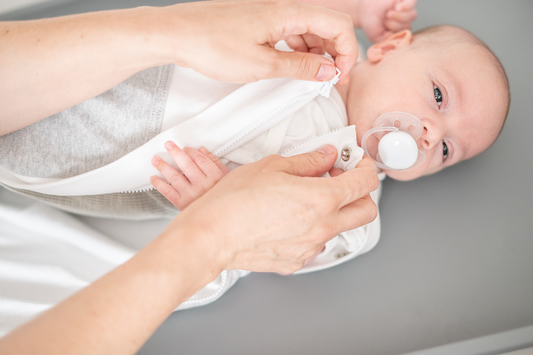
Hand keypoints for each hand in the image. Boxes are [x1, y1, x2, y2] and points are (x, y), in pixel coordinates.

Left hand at [150, 141, 229, 209]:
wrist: (218, 217)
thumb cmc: (222, 195)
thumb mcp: (225, 178)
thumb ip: (214, 162)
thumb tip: (201, 149)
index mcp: (215, 177)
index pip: (200, 160)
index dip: (191, 152)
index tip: (185, 148)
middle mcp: (203, 186)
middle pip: (187, 165)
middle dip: (176, 153)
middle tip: (168, 144)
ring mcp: (191, 195)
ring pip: (175, 177)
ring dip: (163, 167)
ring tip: (155, 160)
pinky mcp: (182, 204)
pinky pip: (168, 192)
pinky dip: (159, 184)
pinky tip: (154, 178)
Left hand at [166, 0, 357, 84]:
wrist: (176, 34)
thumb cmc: (211, 45)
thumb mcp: (262, 65)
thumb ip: (300, 68)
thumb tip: (328, 71)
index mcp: (289, 12)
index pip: (338, 25)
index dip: (348, 52)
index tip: (341, 77)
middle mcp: (283, 8)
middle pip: (326, 26)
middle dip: (335, 53)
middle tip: (330, 81)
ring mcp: (271, 13)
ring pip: (308, 30)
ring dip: (317, 54)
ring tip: (311, 78)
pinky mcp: (259, 21)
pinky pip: (290, 32)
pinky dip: (298, 50)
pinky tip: (293, 66)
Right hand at [166, 145, 378, 273]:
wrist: (211, 235)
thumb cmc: (235, 201)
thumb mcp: (273, 166)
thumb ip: (308, 161)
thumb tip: (327, 156)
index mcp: (322, 200)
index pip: (365, 183)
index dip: (365, 167)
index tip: (356, 163)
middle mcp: (322, 227)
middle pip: (366, 212)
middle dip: (361, 194)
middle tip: (340, 181)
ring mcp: (310, 247)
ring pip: (339, 228)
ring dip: (332, 212)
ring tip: (304, 199)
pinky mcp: (296, 261)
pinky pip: (314, 244)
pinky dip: (310, 229)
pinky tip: (288, 219)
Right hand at [357, 0, 416, 42]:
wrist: (363, 11)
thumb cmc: (370, 24)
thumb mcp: (377, 38)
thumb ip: (388, 41)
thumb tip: (400, 39)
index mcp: (399, 31)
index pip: (406, 36)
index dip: (396, 34)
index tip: (385, 31)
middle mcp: (404, 21)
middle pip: (409, 25)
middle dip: (395, 25)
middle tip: (385, 21)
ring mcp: (405, 10)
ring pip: (412, 15)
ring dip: (399, 16)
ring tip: (388, 14)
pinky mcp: (403, 0)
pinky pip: (412, 2)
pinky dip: (406, 6)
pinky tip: (398, 8)